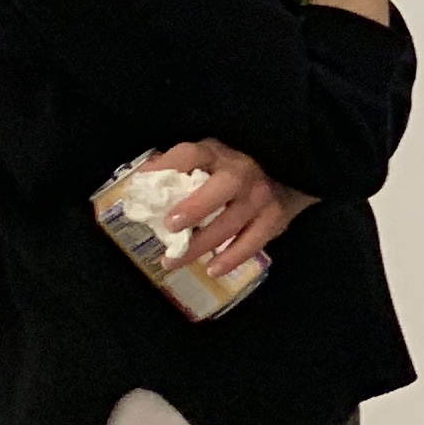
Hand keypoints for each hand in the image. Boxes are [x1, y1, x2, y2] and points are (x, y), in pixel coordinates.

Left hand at [135, 138, 317, 277]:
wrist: (282, 176)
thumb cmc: (230, 171)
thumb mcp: (206, 160)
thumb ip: (177, 170)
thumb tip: (140, 182)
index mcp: (216, 154)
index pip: (191, 154)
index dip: (168, 166)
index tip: (143, 182)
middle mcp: (241, 172)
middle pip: (222, 187)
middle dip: (196, 207)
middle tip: (170, 226)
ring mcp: (260, 196)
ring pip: (232, 222)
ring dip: (202, 244)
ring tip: (172, 262)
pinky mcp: (274, 218)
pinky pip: (254, 241)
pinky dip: (233, 258)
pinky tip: (212, 270)